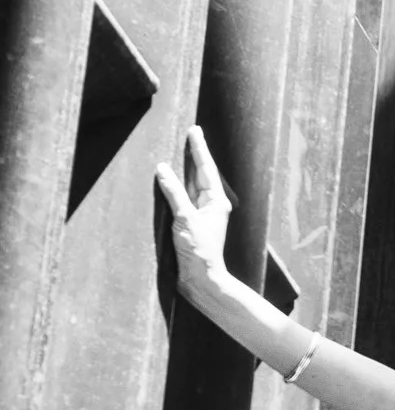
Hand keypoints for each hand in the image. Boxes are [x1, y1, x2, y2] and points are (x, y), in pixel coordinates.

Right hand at [155, 126, 233, 311]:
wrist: (200, 279)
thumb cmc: (198, 251)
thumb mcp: (185, 219)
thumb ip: (174, 193)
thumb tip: (163, 169)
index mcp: (216, 201)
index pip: (206, 168)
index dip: (198, 148)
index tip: (194, 130)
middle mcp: (211, 205)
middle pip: (201, 173)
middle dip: (194, 154)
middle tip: (191, 133)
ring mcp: (201, 214)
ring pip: (192, 184)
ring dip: (186, 168)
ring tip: (182, 150)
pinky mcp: (190, 223)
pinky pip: (183, 197)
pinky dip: (177, 186)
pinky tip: (170, 180)